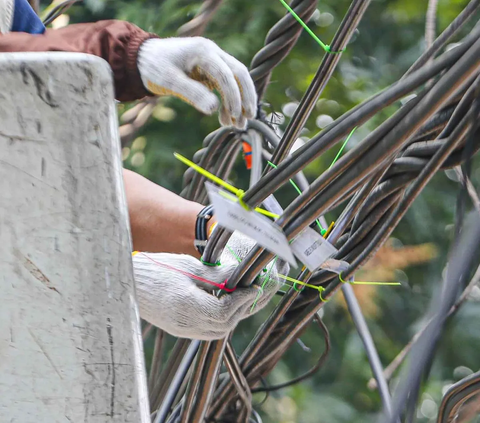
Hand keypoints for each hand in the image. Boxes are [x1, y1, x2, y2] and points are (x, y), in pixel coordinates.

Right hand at [133, 232, 287, 339]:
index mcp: (185, 305)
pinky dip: (218, 321)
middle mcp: (184, 323)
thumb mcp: (188, 267)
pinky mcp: (178, 330)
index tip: (252, 287)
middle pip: (223, 326)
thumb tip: (239, 274)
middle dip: (240, 309)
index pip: (224, 311)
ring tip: (237, 298)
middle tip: (249, 292)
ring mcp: (180, 330)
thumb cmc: (157, 269)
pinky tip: (220, 304)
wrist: (128, 282)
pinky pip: (206, 331)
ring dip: (231, 317)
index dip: (242, 300)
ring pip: (216, 332)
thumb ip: (215, 275)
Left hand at [137, 37, 256, 128]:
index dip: (234, 97)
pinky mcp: (211, 70)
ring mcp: (214, 60)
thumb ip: (191, 93)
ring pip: (236, 80)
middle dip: (245, 98)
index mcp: (203, 51)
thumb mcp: (169, 81)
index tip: (236, 116)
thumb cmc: (153, 67)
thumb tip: (214, 109)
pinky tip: (224, 119)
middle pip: (239, 74)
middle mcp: (213, 52)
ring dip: (239, 102)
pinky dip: (228, 102)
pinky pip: (226, 86)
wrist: (142, 59)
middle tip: (247, 120)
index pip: (227, 74)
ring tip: (237, 125)